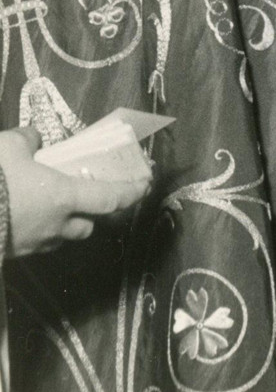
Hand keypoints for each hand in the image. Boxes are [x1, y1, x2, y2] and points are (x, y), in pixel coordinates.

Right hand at [0, 126, 151, 257]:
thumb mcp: (9, 146)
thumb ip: (27, 141)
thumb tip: (33, 137)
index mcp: (63, 198)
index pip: (111, 198)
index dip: (132, 192)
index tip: (145, 185)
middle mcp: (55, 226)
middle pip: (87, 227)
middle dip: (90, 216)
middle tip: (85, 198)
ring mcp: (32, 245)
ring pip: (59, 239)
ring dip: (63, 226)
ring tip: (50, 208)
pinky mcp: (12, 255)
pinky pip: (33, 244)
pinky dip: (34, 232)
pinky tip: (21, 216)